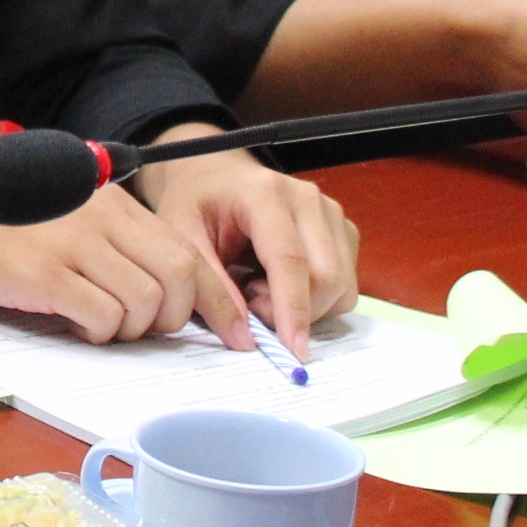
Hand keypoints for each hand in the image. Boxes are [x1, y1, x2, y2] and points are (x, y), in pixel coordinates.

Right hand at [0, 162, 259, 353]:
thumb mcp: (62, 215)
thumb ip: (109, 241)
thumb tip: (156, 291)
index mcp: (110, 202)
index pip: (188, 252)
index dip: (218, 300)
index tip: (232, 333)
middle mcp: (100, 217)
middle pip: (181, 278)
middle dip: (178, 319)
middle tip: (149, 331)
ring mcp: (72, 245)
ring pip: (146, 304)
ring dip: (133, 329)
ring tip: (100, 324)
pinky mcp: (43, 274)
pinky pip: (103, 318)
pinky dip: (99, 333)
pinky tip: (74, 324)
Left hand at [132, 129, 360, 358]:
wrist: (214, 175)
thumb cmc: (195, 204)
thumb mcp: (182, 237)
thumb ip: (210, 285)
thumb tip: (244, 336)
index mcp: (265, 193)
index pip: (290, 260)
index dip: (292, 309)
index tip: (291, 350)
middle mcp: (308, 199)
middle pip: (327, 277)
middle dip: (293, 311)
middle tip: (248, 302)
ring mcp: (331, 213)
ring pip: (342, 286)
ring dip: (305, 307)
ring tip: (258, 288)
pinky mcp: (342, 230)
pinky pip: (345, 284)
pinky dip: (316, 299)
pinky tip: (278, 282)